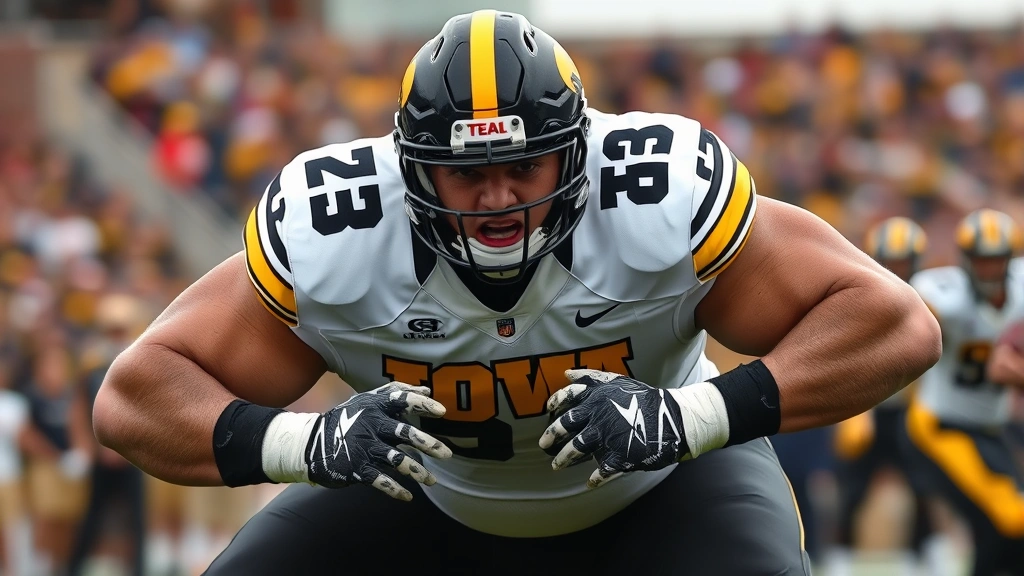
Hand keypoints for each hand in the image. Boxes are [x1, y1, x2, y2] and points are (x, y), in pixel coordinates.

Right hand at [306, 382, 451, 499]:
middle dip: (428, 444)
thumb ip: (395, 393)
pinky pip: (380, 480)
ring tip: (432, 481)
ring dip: (417, 472)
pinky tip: (407, 497)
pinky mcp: (356, 467)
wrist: (311, 442)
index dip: (422, 404)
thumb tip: (426, 389)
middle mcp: (371, 425)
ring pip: (397, 460)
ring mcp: (364, 447)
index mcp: (375, 406)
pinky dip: (395, 490)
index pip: (402, 400)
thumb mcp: (366, 400)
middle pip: (404, 433)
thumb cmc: (347, 418)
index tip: (442, 412)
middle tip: (447, 454)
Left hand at [539, 369, 686, 488]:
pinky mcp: (619, 456)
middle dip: (551, 436)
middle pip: (566, 425)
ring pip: (576, 449)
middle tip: (542, 445)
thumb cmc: (645, 400)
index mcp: (598, 397)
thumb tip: (566, 374)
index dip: (555, 403)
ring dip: (564, 459)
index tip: (548, 410)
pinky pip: (601, 471)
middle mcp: (598, 415)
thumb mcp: (619, 382)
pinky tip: (590, 482)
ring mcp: (608, 436)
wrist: (675, 419)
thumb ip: (592, 378)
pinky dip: (594, 479)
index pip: (568, 397)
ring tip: (556, 466)